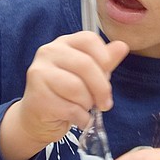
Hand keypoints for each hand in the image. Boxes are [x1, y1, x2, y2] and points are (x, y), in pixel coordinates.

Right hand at [0, 32, 128, 159]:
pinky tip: (77, 119)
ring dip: (88, 104)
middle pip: (85, 65)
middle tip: (105, 104)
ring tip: (84, 109)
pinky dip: (81, 118)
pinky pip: (70, 108)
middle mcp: (48, 53)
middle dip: (101, 88)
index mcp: (63, 43)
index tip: (108, 76)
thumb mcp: (88, 75)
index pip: (89, 39)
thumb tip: (122, 46)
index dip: (104, 58)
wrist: (37, 119)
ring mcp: (39, 73)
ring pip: (77, 88)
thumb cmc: (66, 94)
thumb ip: (105, 61)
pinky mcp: (38, 96)